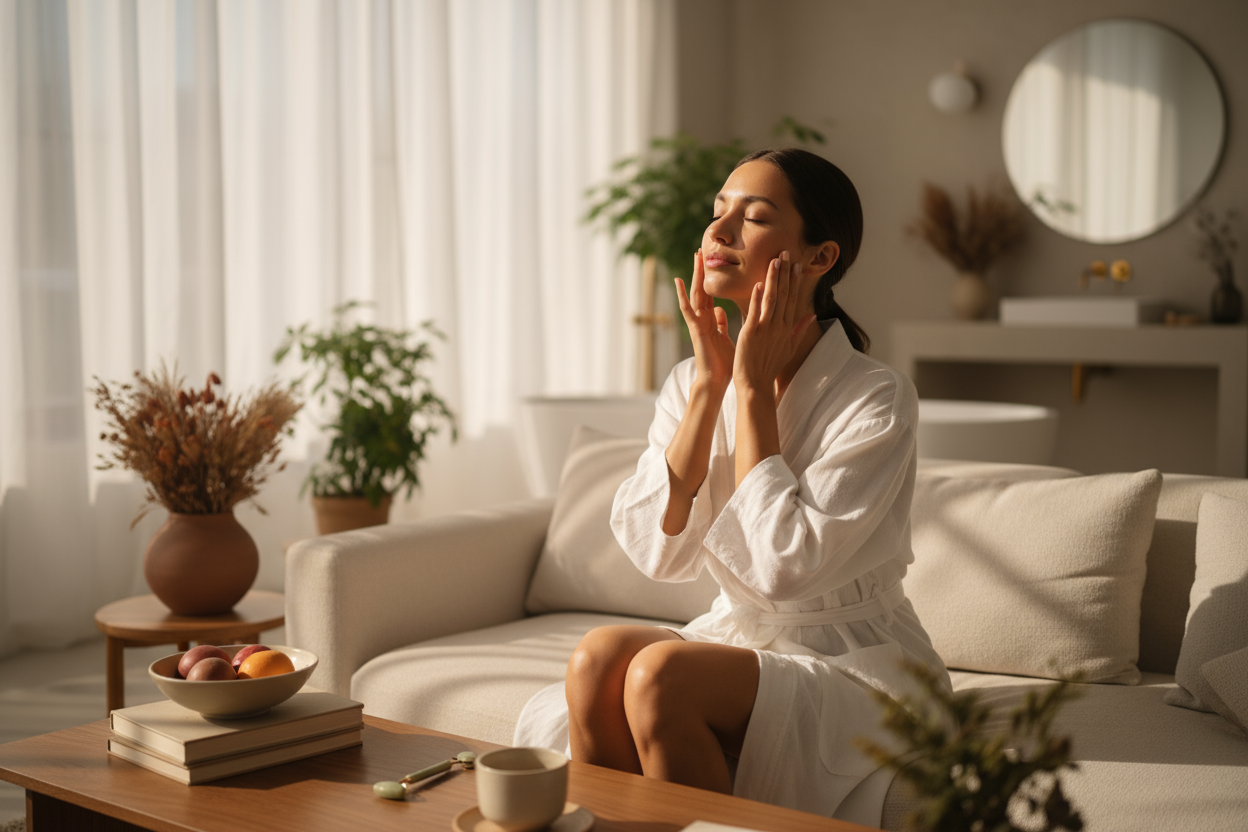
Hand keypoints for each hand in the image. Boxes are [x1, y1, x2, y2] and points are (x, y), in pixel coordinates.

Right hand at [675, 249, 734, 391]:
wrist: (716, 380)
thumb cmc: (723, 363)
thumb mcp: (725, 337)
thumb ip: (720, 323)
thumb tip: (719, 310)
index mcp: (710, 320)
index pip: (710, 295)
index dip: (710, 279)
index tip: (711, 262)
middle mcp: (702, 319)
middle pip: (702, 289)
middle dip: (701, 271)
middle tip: (701, 250)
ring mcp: (697, 323)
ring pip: (695, 294)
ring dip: (695, 275)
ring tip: (695, 256)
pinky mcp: (695, 329)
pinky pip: (687, 309)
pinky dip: (682, 295)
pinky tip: (679, 281)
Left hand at [733, 251, 817, 395]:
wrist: (756, 384)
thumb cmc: (769, 366)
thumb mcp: (789, 348)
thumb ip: (800, 330)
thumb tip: (813, 315)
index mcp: (787, 328)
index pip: (792, 299)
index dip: (794, 280)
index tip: (796, 264)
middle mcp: (779, 326)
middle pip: (785, 294)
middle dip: (786, 273)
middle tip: (786, 252)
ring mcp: (766, 329)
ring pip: (772, 299)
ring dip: (774, 279)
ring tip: (775, 260)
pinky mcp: (752, 333)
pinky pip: (756, 312)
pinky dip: (758, 298)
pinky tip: (760, 283)